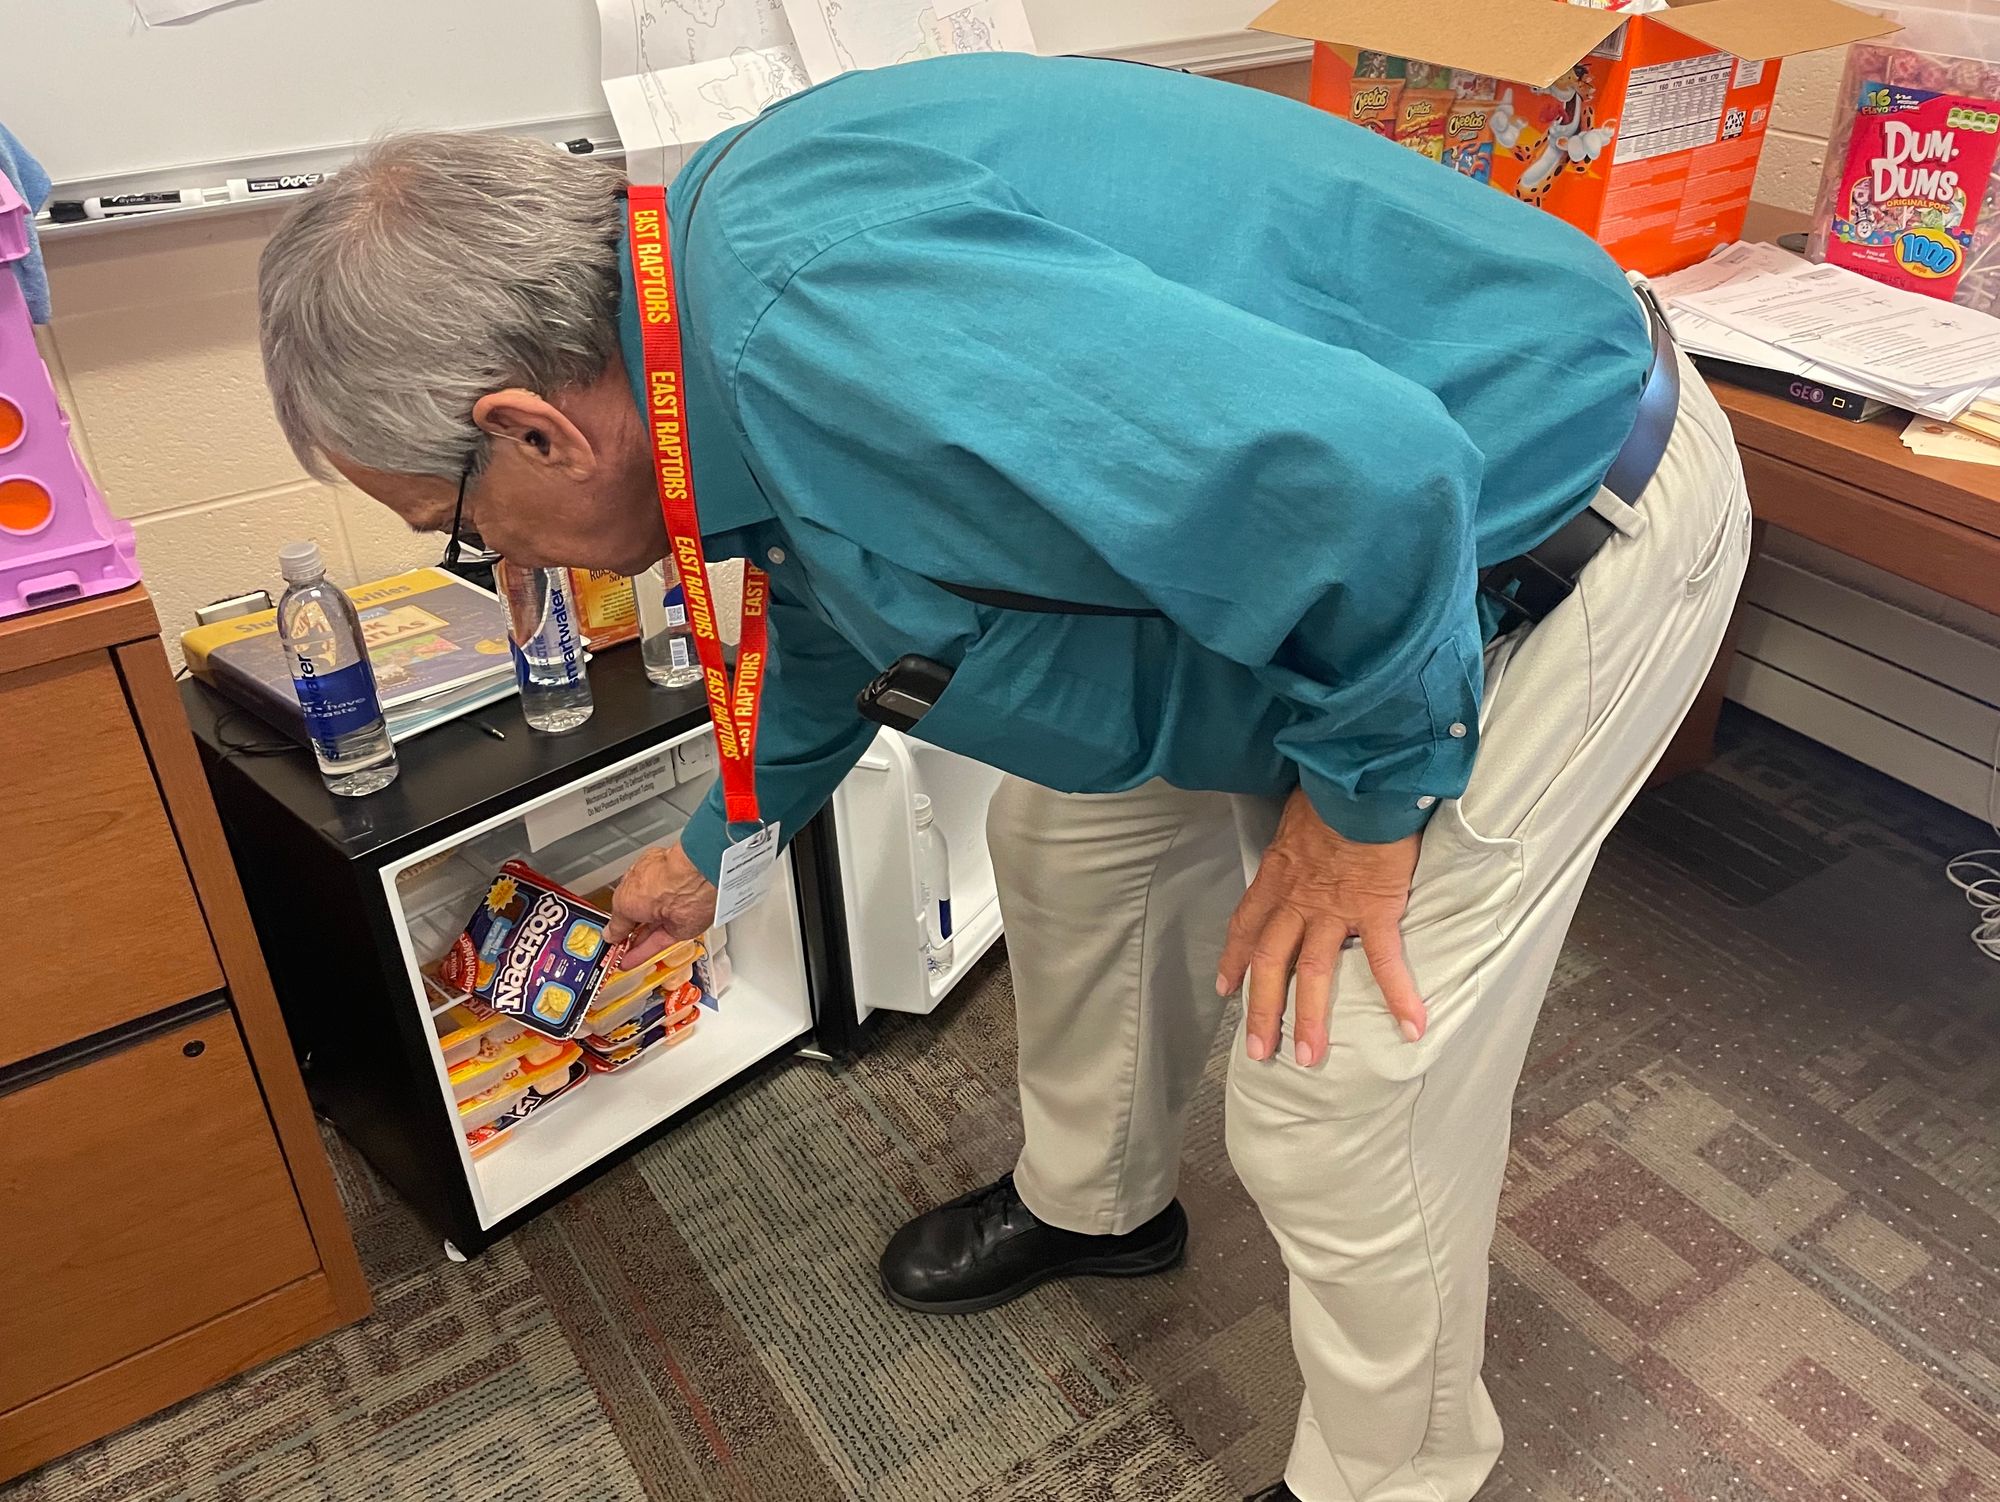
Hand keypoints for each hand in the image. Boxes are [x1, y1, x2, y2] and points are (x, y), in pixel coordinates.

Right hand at [605, 843, 717, 967]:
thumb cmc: (657, 880)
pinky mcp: (680, 928)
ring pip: (649, 933)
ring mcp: (670, 912)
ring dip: (633, 947)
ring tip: (618, 959)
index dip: (618, 919)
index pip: (626, 902)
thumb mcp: (622, 903)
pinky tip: (631, 961)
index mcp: (642, 879)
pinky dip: (644, 953)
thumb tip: (610, 934)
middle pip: (639, 918)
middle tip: (613, 948)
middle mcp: (657, 893)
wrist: (689, 884)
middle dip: (626, 934)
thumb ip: (617, 922)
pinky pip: (659, 943)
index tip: (609, 933)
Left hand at [1217, 787, 1426, 1066]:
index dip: (1233, 960)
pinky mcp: (1374, 910)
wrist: (1359, 779)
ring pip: (1313, 972)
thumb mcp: (1297, 812)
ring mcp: (1333, 909)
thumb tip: (1301, 832)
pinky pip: (1383, 961)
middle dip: (1262, 1010)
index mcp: (1276, 877)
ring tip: (1310, 1057)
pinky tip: (1411, 1026)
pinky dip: (1398, 995)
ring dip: (1310, 1019)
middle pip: (1269, 963)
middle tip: (1259, 1051)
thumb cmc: (1331, 788)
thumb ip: (1296, 836)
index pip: (1246, 926)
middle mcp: (1295, 900)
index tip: (1226, 989)